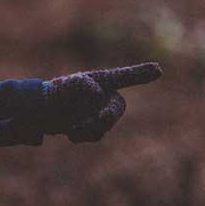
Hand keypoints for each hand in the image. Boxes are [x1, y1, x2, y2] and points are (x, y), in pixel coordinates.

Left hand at [43, 62, 161, 142]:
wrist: (46, 111)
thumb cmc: (61, 91)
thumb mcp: (72, 84)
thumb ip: (87, 87)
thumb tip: (99, 97)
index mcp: (104, 81)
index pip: (124, 77)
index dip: (140, 74)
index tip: (158, 70)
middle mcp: (107, 97)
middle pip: (117, 108)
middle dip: (106, 116)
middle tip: (98, 119)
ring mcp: (102, 115)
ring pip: (103, 125)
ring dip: (87, 127)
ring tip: (71, 126)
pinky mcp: (95, 130)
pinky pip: (94, 135)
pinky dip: (81, 134)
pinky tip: (70, 130)